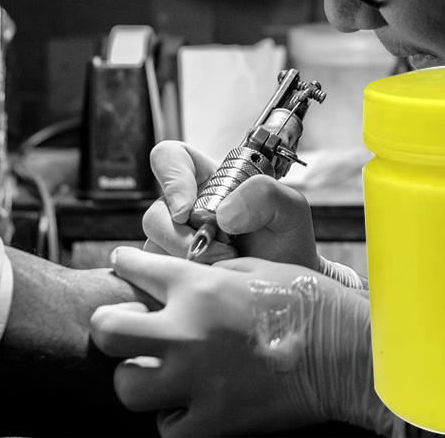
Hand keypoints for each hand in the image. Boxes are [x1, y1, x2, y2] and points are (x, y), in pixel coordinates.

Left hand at [90, 247, 397, 437]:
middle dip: (109, 324)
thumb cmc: (308, 303)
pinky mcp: (213, 423)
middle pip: (107, 331)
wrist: (347, 354)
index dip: (125, 263)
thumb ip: (208, 275)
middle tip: (122, 324)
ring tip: (156, 367)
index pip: (137, 268)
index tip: (123, 265)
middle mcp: (189, 331)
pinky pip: (167, 426)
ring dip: (137, 374)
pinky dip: (172, 412)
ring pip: (128, 386)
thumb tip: (176, 282)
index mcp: (202, 286)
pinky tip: (188, 396)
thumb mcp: (256, 268)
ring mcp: (197, 380)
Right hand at [143, 140, 318, 267]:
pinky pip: (161, 277)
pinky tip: (215, 281)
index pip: (170, 157)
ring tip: (227, 266)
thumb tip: (223, 214)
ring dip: (189, 261)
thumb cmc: (286, 241)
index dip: (171, 177)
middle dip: (182, 237)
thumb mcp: (290, 208)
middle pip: (155, 213)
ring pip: (154, 248)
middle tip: (223, 250)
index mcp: (208, 179)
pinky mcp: (172, 274)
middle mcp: (184, 208)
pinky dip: (186, 281)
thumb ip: (265, 193)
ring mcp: (174, 243)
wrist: (285, 287)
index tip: (187, 210)